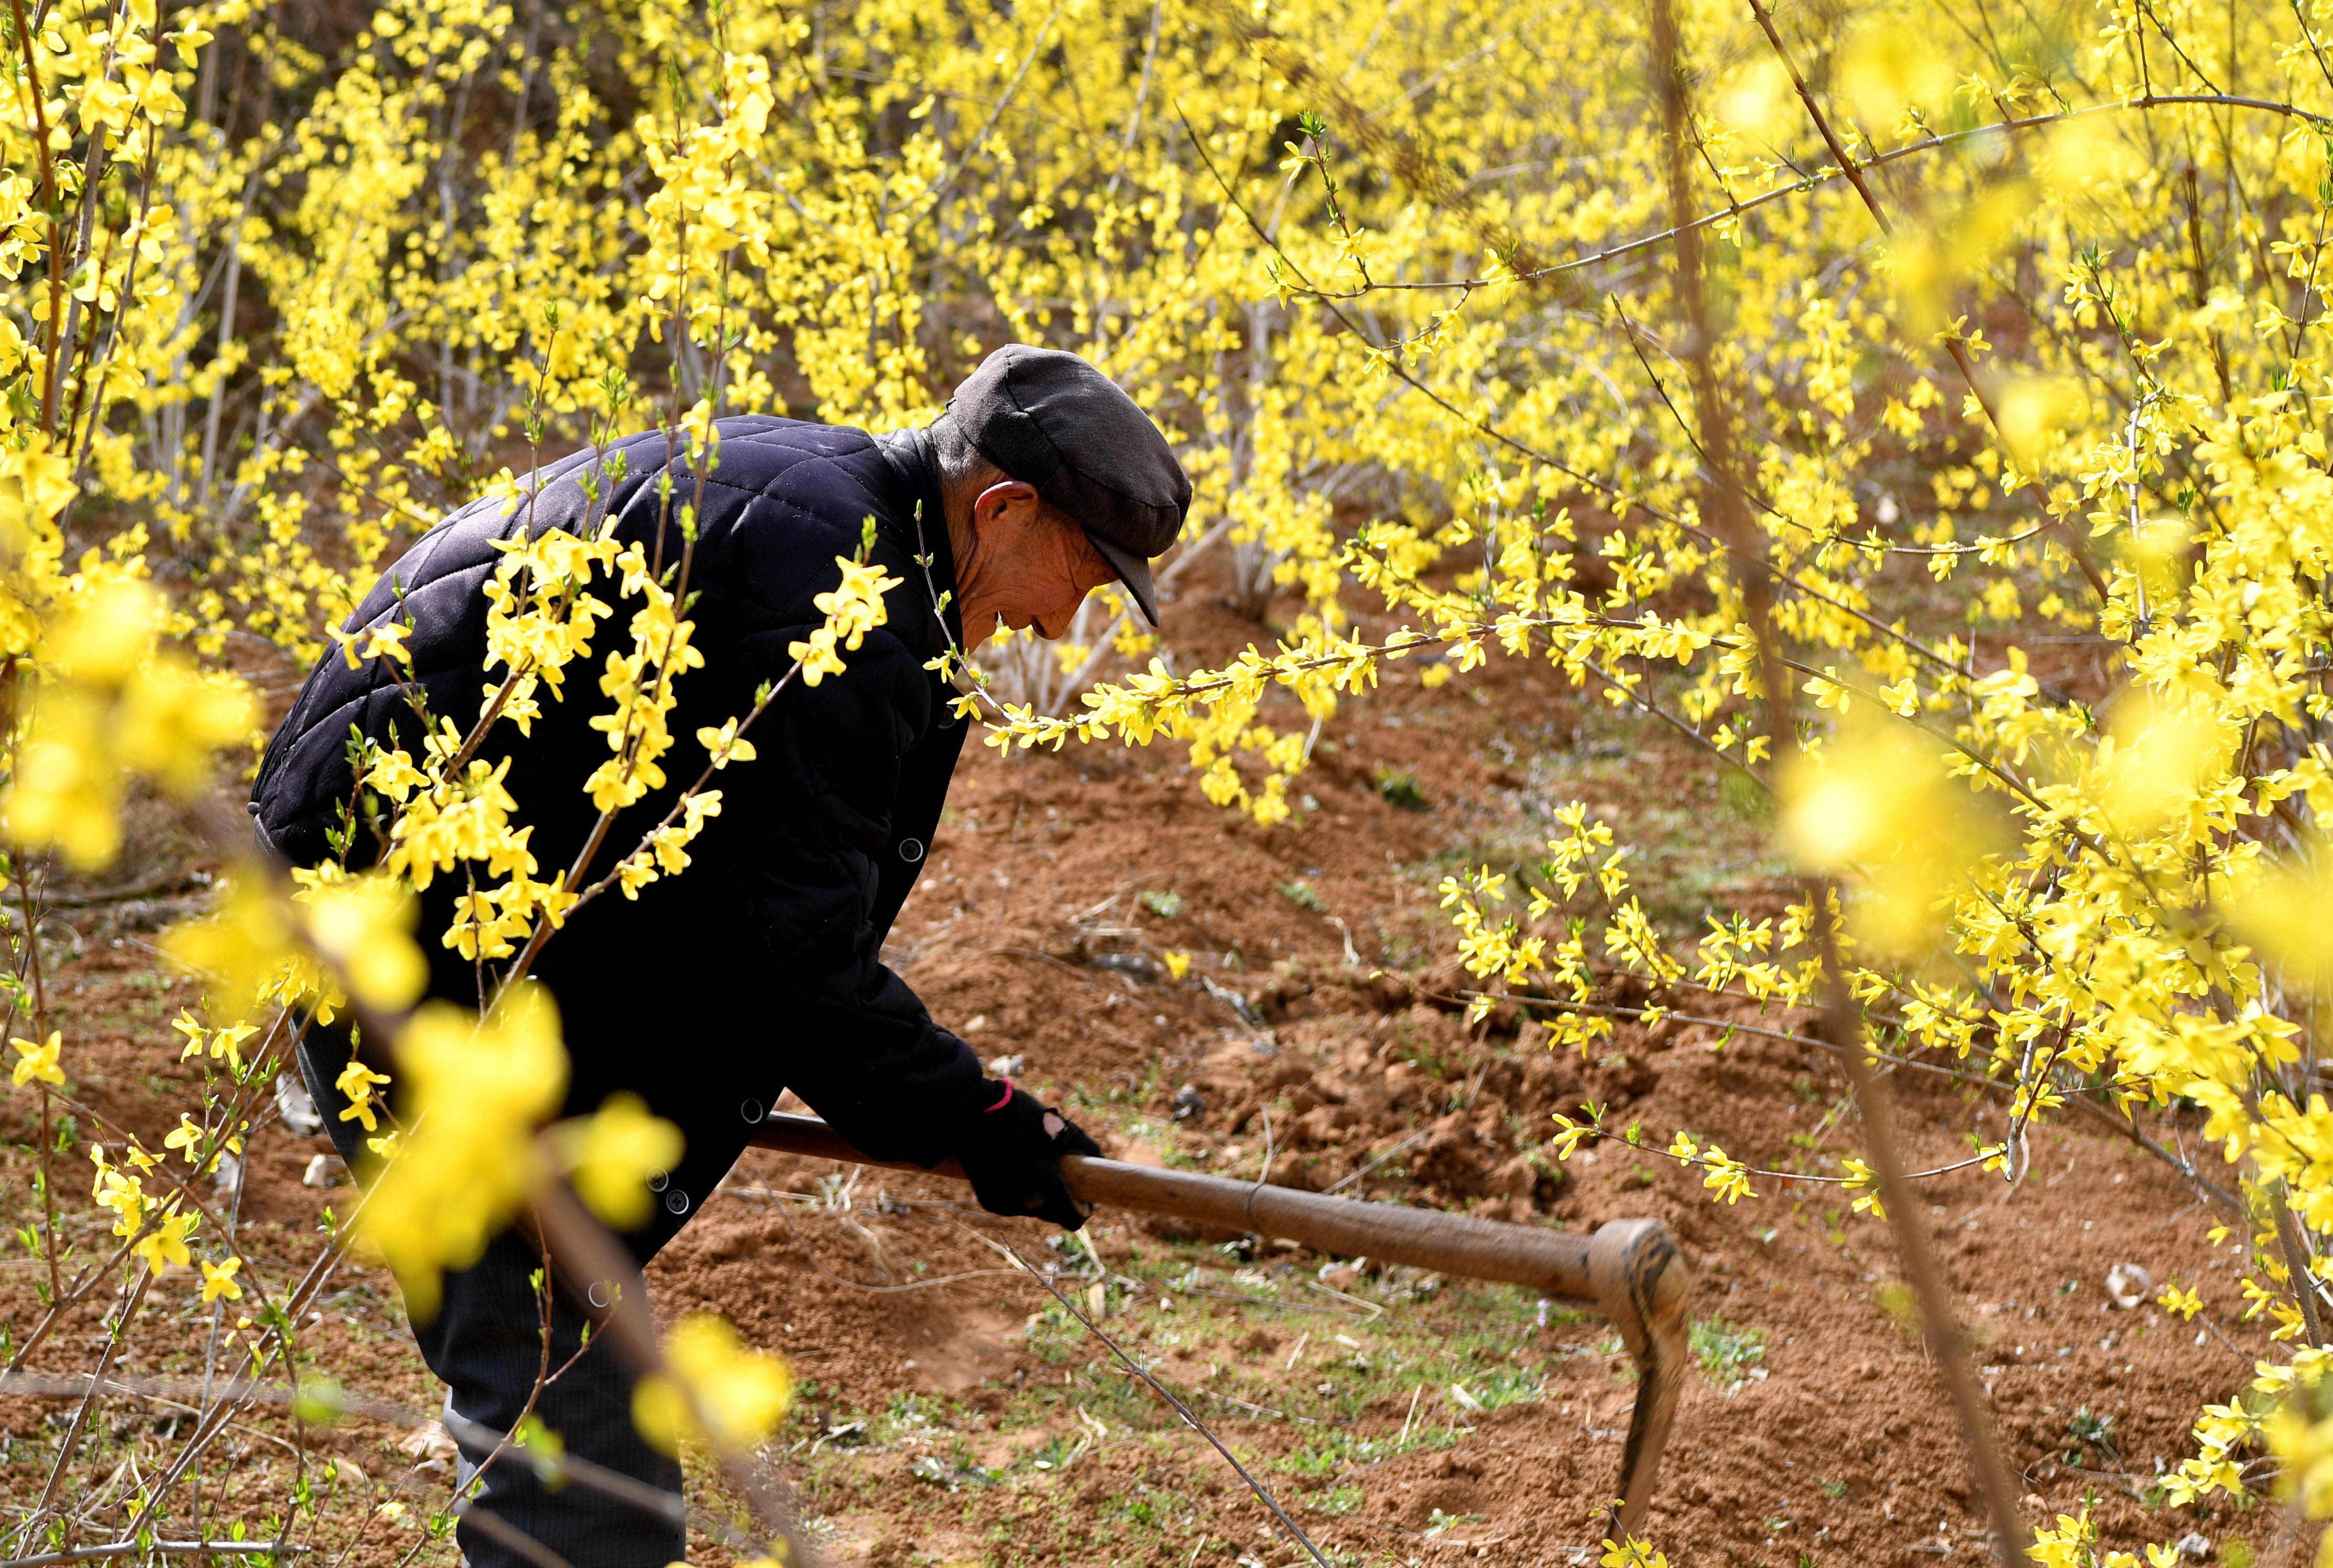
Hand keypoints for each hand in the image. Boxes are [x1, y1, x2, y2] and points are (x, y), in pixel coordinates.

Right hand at [953, 1079, 1099, 1229]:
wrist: (969, 1112)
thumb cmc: (1021, 1116)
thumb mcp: (1062, 1129)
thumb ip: (1087, 1150)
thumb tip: (1100, 1164)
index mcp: (1045, 1191)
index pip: (1074, 1219)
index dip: (1083, 1207)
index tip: (1083, 1192)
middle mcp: (1024, 1205)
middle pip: (1054, 1214)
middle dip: (1061, 1197)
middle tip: (1059, 1171)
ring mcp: (1004, 1205)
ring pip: (1034, 1208)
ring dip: (1040, 1193)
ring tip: (1034, 1162)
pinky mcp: (988, 1200)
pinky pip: (1014, 1202)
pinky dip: (1020, 1190)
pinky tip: (1014, 1164)